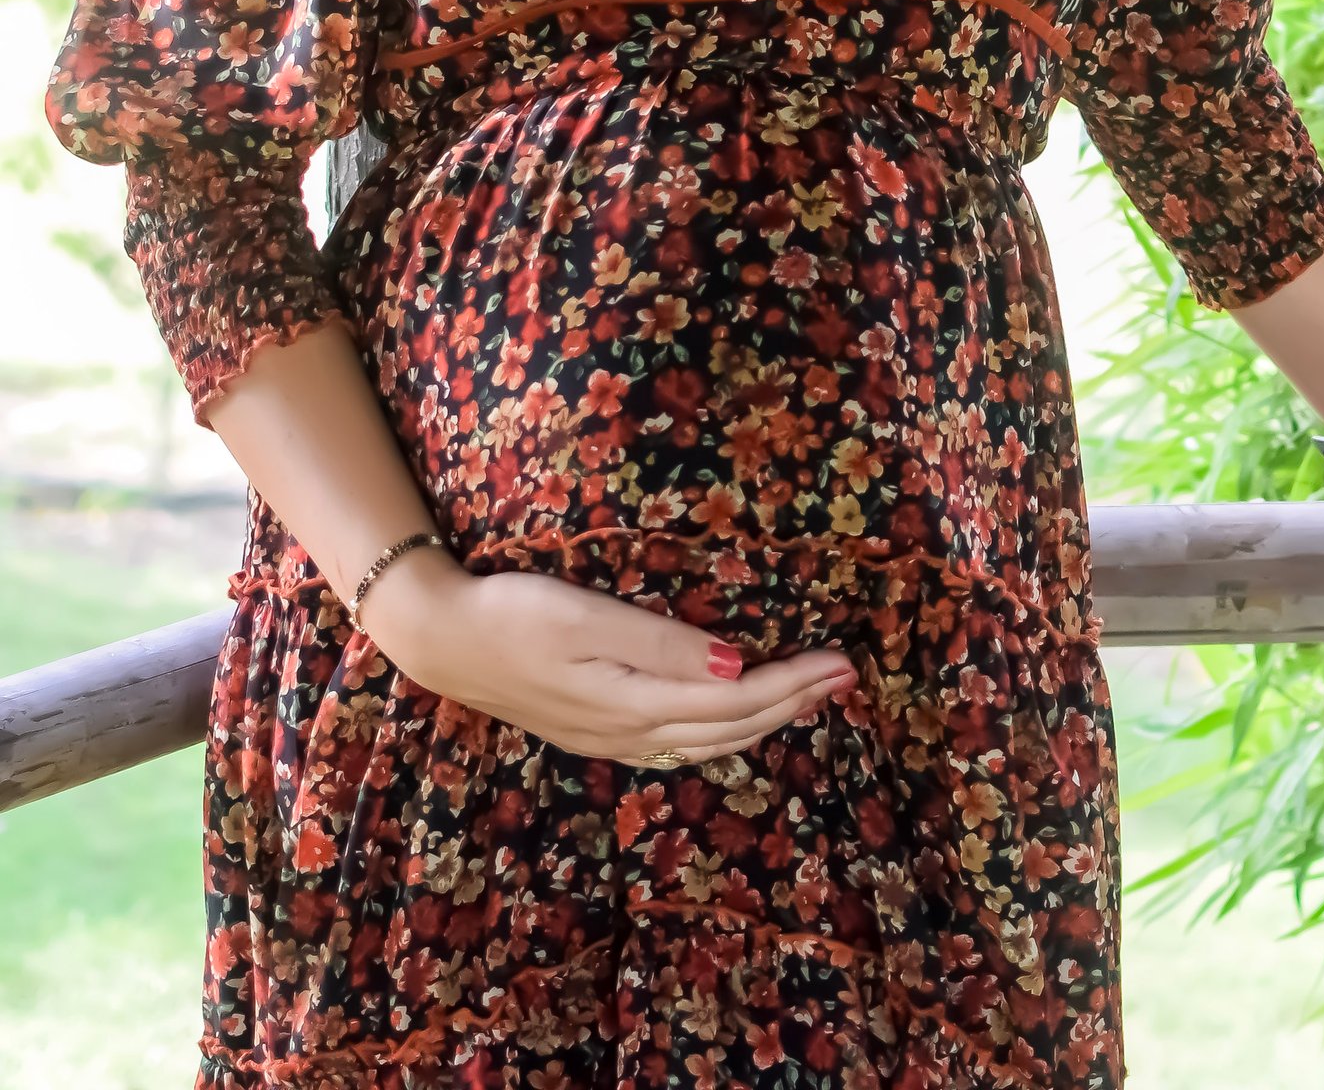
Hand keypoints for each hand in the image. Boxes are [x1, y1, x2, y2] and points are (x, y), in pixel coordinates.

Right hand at [360, 550, 857, 763]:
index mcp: (636, 703)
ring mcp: (613, 739)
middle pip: (731, 727)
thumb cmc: (514, 614)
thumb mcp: (587, 618)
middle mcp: (631, 732)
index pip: (737, 700)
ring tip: (810, 697)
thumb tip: (736, 666)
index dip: (794, 684)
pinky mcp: (597, 731)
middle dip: (794, 703)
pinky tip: (735, 720)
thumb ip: (662, 644)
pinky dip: (724, 732)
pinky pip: (679, 745)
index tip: (842, 663)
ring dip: (765, 720)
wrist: (442, 639)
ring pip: (708, 741)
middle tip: (845, 677)